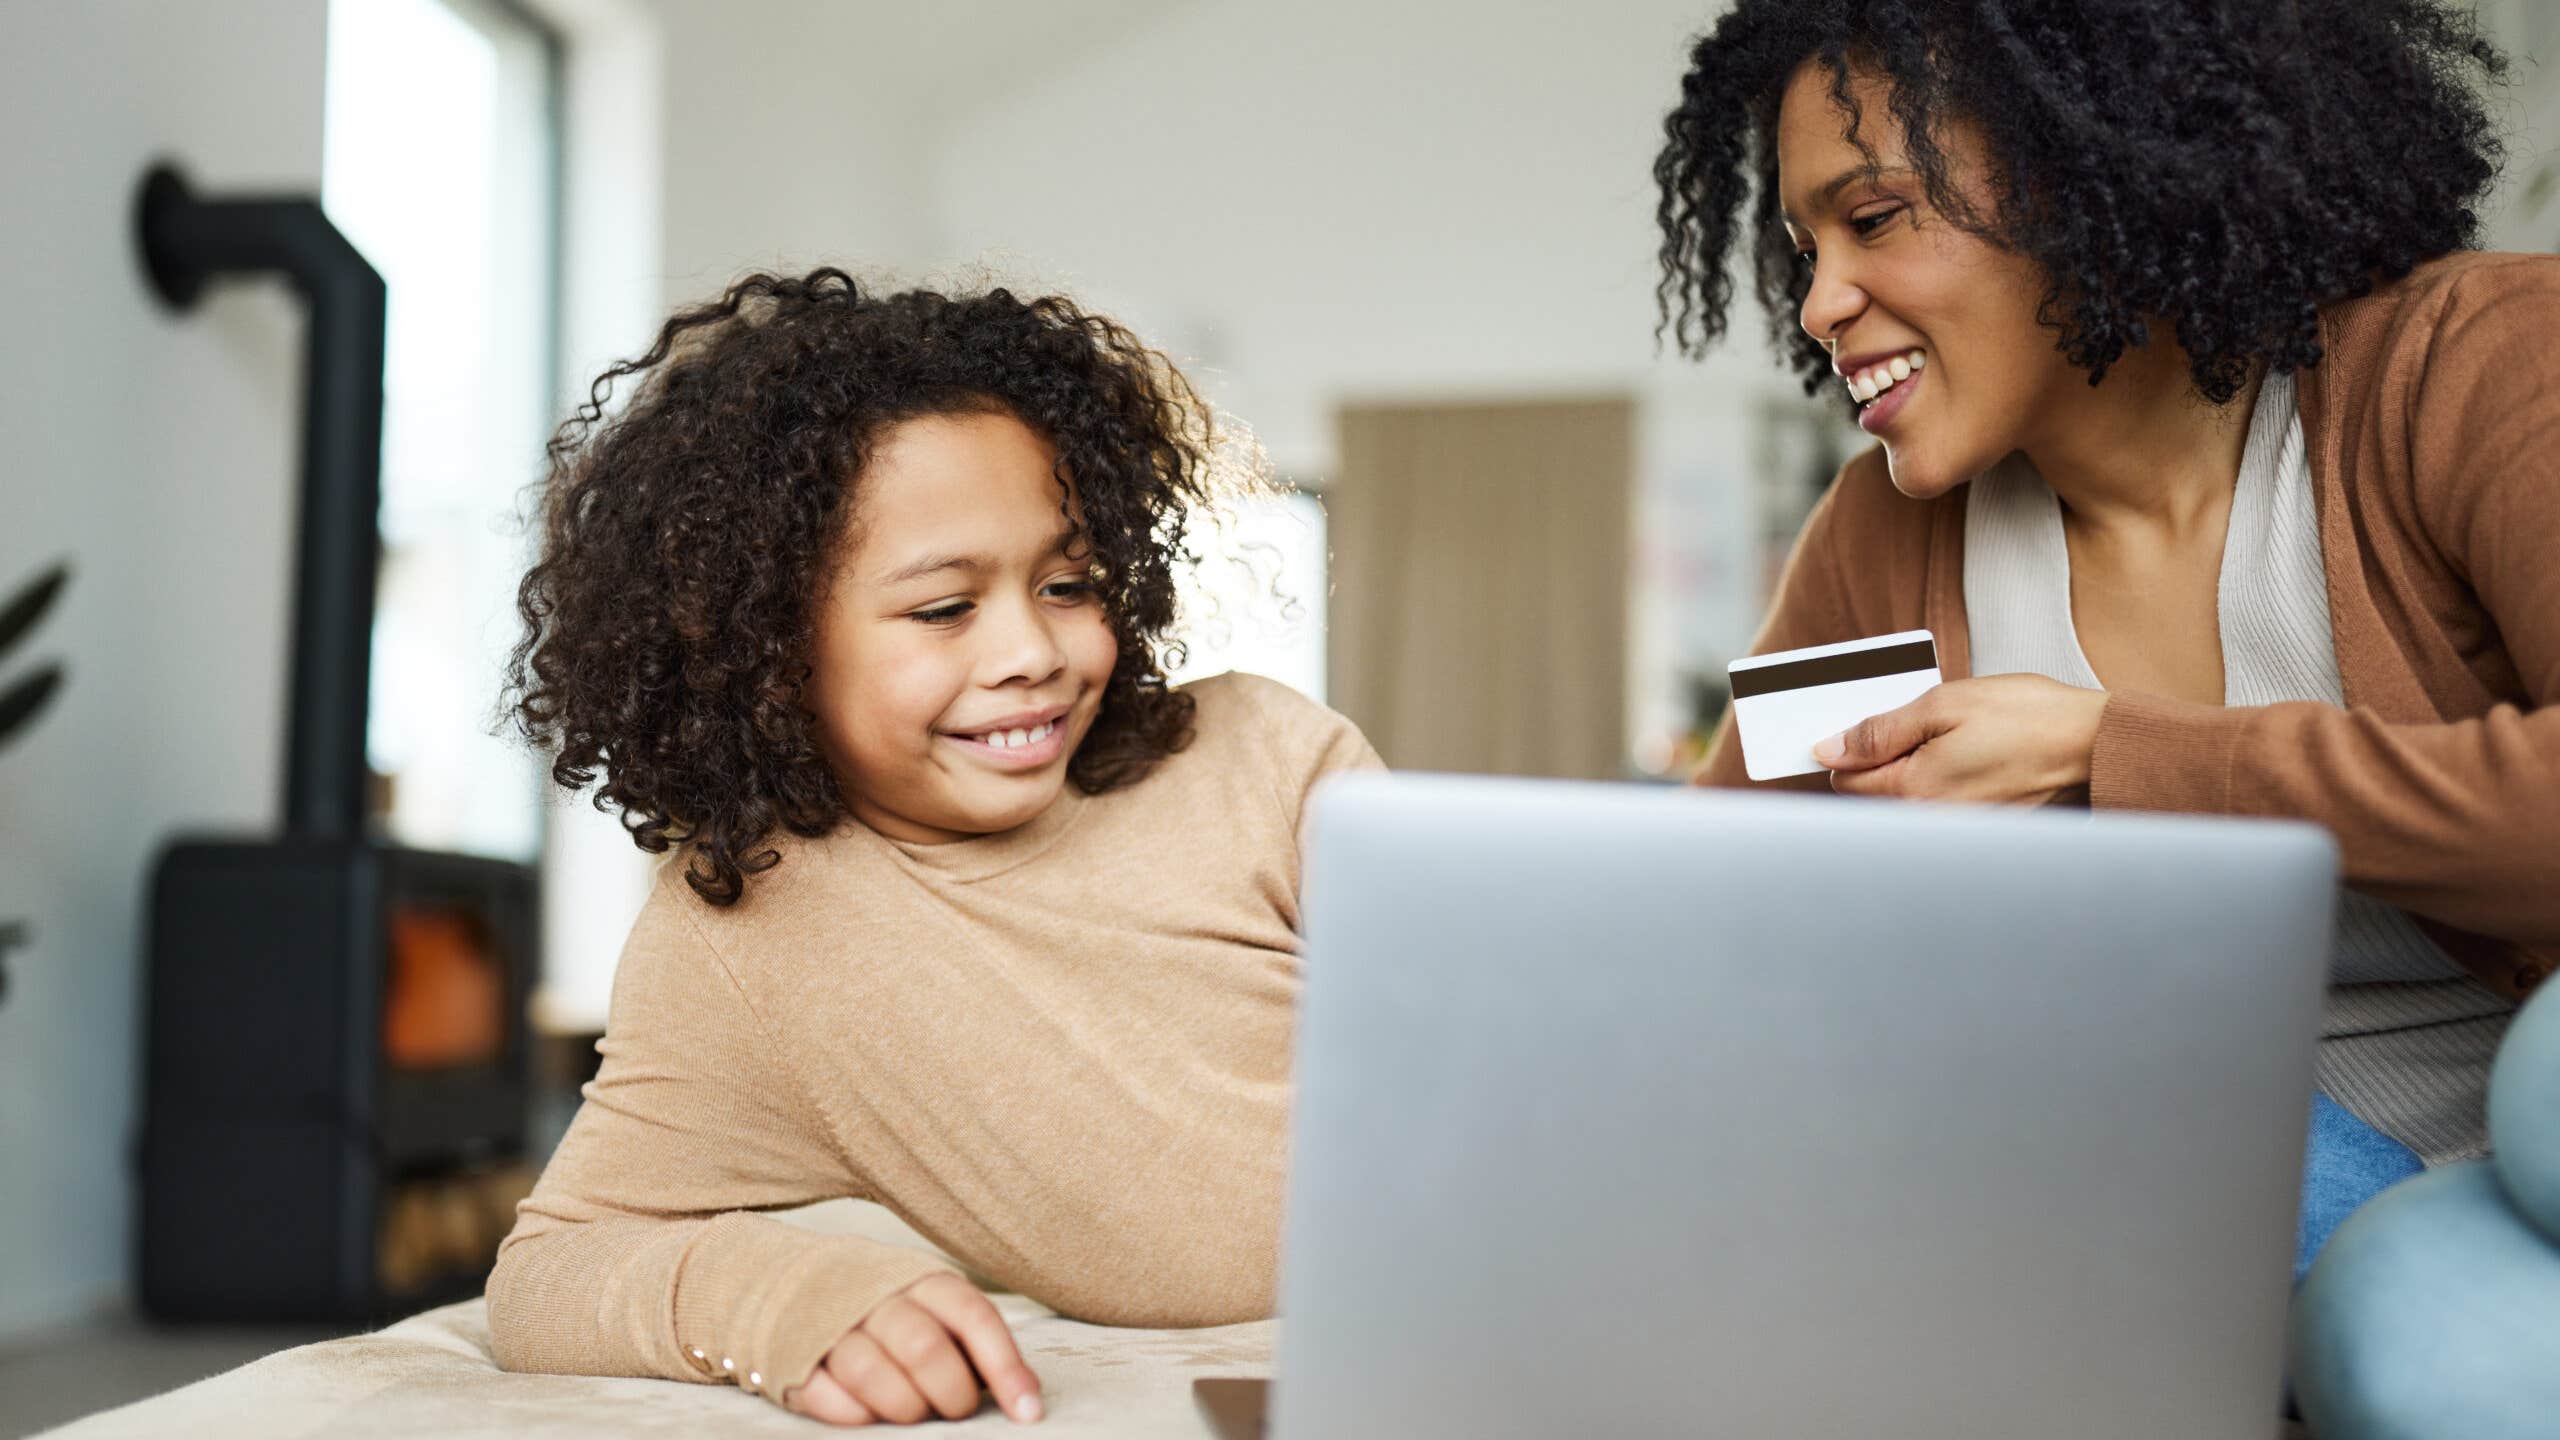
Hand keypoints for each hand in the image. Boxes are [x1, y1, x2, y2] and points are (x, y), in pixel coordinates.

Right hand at [786, 1272, 1043, 1426]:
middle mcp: (879, 1297)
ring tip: (914, 1415)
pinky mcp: (795, 1356)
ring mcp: (833, 1324)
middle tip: (957, 1411)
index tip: (1027, 1412)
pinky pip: (826, 1395)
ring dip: (904, 1407)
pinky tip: (870, 1415)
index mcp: (925, 1280)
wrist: (792, 1280)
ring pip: (872, 1373)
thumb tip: (1026, 1397)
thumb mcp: (934, 1308)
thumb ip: (974, 1345)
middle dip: (951, 1393)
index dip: (1006, 1368)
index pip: (975, 1318)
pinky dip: (855, 1415)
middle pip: (924, 1348)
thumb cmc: (887, 1306)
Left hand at [1813, 674, 2107, 804]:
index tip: (1869, 723)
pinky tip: (1968, 754)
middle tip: (1918, 724)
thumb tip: (1829, 749)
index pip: (1845, 780)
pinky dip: (1941, 780)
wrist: (2095, 745)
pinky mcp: (1980, 828)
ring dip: (1912, 769)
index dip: (1848, 747)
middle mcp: (1931, 823)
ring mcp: (1957, 830)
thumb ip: (1880, 731)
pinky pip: (1939, 805)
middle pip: (1872, 795)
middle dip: (1879, 759)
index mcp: (1914, 792)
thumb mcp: (1944, 705)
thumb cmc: (2028, 718)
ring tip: (1951, 737)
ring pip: (1906, 800)